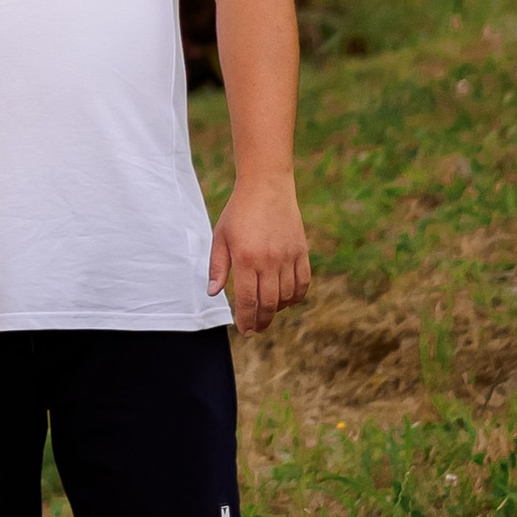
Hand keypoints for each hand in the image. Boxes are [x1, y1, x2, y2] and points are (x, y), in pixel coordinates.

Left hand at [210, 172, 312, 333]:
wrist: (266, 186)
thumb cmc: (239, 211)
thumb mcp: (220, 237)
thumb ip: (217, 267)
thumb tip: (213, 293)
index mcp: (246, 258)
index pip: (248, 301)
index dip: (246, 320)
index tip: (244, 330)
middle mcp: (269, 261)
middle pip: (268, 304)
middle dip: (261, 321)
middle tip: (255, 329)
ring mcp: (288, 257)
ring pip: (287, 297)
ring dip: (277, 310)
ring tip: (267, 312)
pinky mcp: (301, 251)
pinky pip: (303, 283)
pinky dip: (296, 297)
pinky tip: (286, 300)